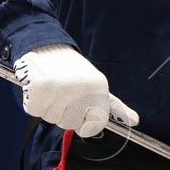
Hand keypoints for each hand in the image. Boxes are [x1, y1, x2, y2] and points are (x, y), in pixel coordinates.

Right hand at [13, 43, 139, 137]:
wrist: (46, 44)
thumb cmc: (72, 70)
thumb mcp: (97, 84)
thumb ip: (115, 106)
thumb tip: (136, 121)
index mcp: (99, 88)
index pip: (96, 125)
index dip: (85, 123)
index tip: (78, 110)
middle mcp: (83, 89)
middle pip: (70, 124)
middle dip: (63, 113)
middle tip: (62, 93)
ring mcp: (62, 90)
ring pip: (51, 118)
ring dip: (48, 107)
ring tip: (51, 86)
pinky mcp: (41, 89)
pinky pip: (35, 111)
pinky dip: (33, 101)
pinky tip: (38, 86)